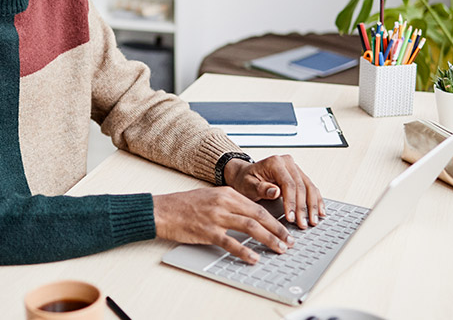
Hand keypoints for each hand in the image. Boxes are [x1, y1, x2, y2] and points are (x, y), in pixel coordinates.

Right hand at [153, 187, 294, 263]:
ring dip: (268, 239)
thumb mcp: (211, 196)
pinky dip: (244, 251)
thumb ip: (230, 204)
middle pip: (258, 216)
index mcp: (227, 193)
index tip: (285, 229)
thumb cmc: (184, 205)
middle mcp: (224, 203)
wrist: (163, 210)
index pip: (257, 206)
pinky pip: (230, 242)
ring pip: (250, 227)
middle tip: (289, 241)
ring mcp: (216, 217)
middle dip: (277, 229)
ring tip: (279, 249)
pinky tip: (253, 258)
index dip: (274, 219)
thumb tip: (250, 217)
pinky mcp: (207, 231)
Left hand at [224, 155, 324, 228]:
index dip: (291, 202)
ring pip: (309, 187)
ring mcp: (294, 168)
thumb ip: (260, 188)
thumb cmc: (244, 180)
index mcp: (275, 162)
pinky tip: (319, 212)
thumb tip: (275, 191)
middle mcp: (287, 162)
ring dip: (312, 206)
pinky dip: (316, 200)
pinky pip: (311, 188)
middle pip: (301, 186)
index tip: (291, 217)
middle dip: (303, 208)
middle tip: (302, 224)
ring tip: (312, 221)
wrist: (244, 175)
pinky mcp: (299, 175)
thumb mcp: (247, 185)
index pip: (288, 184)